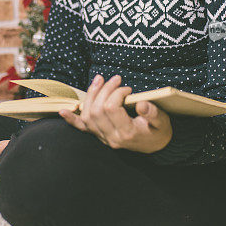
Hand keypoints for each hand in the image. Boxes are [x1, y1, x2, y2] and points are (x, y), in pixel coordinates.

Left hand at [58, 74, 172, 153]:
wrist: (156, 146)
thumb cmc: (159, 131)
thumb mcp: (162, 121)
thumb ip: (153, 113)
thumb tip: (141, 104)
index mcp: (127, 133)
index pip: (111, 109)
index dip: (116, 94)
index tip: (127, 89)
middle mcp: (112, 138)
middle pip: (97, 110)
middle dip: (104, 90)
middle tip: (116, 79)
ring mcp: (103, 138)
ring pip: (88, 116)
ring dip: (91, 96)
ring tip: (99, 81)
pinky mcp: (99, 135)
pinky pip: (82, 129)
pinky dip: (72, 119)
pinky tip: (63, 111)